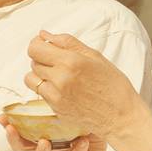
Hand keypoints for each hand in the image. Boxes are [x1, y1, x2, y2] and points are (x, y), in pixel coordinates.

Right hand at [0, 119, 110, 150]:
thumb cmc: (90, 146)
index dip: (13, 122)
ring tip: (42, 141)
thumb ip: (78, 111)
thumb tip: (76, 92)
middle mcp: (48, 149)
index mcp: (47, 136)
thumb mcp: (85, 124)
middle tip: (9, 128)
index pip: (26, 128)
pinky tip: (83, 142)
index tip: (3, 115)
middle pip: (24, 146)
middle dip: (14, 137)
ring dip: (40, 150)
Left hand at [24, 31, 150, 149]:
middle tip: (59, 61)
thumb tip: (44, 34)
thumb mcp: (95, 56)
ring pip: (31, 78)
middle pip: (33, 62)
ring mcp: (55, 96)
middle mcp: (60, 78)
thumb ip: (67, 42)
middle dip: (42, 58)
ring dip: (40, 74)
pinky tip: (62, 88)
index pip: (35, 48)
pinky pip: (39, 93)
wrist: (121, 116)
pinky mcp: (55, 109)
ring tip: (58, 75)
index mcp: (71, 61)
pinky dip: (46, 88)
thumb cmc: (113, 84)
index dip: (37, 44)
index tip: (44, 44)